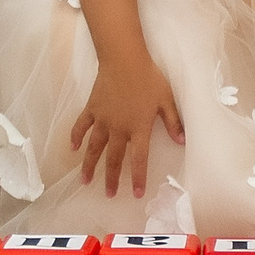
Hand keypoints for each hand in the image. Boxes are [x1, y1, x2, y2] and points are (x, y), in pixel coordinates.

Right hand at [68, 56, 183, 197]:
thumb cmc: (148, 77)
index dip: (138, 178)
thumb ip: (174, 122)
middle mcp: (118, 129)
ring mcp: (102, 120)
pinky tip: (72, 148)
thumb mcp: (166, 99)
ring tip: (85, 181)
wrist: (124, 59)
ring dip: (90, 166)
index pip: (139, 159)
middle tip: (110, 195)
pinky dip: (75, 137)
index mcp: (138, 128)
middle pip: (114, 159)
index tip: (136, 194)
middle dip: (111, 179)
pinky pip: (81, 126)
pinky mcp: (91, 109)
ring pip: (94, 148)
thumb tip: (182, 141)